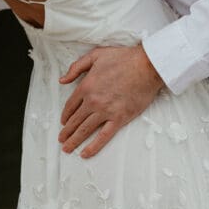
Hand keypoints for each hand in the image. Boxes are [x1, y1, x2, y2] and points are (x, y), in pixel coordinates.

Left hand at [58, 43, 162, 157]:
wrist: (146, 66)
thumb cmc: (123, 58)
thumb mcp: (96, 55)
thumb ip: (76, 67)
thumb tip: (62, 80)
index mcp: (86, 86)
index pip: (71, 105)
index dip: (65, 115)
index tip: (63, 122)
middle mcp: (93, 101)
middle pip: (75, 120)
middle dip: (66, 131)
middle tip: (61, 139)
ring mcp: (106, 111)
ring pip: (85, 130)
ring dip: (74, 140)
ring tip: (67, 148)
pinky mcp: (119, 119)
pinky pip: (103, 136)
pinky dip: (93, 147)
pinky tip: (85, 153)